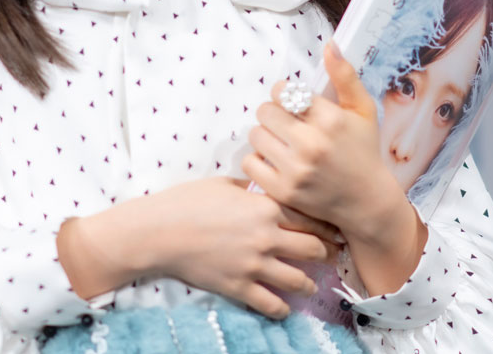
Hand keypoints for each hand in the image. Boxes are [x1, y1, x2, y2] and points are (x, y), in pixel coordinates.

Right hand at [62, 176, 345, 319]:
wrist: (158, 232)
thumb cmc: (186, 202)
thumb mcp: (223, 184)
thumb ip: (251, 188)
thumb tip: (266, 187)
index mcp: (265, 207)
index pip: (310, 217)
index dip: (326, 224)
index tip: (333, 230)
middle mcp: (266, 237)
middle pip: (314, 248)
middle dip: (326, 253)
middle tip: (330, 256)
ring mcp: (254, 265)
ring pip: (300, 280)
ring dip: (309, 283)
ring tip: (311, 284)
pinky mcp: (239, 287)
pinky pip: (272, 305)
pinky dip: (283, 308)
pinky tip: (284, 306)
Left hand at [241, 42, 401, 238]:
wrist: (367, 201)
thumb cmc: (364, 150)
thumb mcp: (362, 110)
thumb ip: (345, 76)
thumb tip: (330, 44)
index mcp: (330, 120)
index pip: (283, 91)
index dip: (284, 94)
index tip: (294, 104)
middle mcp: (311, 144)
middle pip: (264, 111)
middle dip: (273, 113)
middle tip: (286, 123)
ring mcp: (295, 170)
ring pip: (255, 135)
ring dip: (265, 136)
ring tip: (281, 142)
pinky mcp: (282, 191)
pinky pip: (249, 163)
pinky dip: (258, 160)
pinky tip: (275, 161)